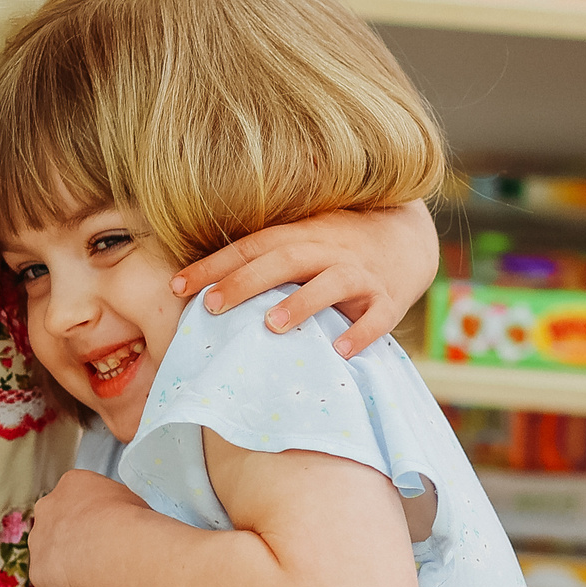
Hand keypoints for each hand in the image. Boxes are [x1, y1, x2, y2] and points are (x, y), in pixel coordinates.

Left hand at [29, 469, 148, 586]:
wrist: (114, 549)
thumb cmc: (130, 524)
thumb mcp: (131, 501)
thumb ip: (115, 509)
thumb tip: (122, 522)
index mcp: (73, 485)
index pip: (77, 501)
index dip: (92, 520)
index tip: (105, 533)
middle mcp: (49, 508)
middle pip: (58, 526)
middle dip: (75, 542)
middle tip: (99, 557)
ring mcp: (39, 539)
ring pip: (53, 556)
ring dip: (70, 567)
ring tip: (98, 577)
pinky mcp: (38, 571)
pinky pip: (53, 584)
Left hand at [169, 199, 438, 357]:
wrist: (408, 238)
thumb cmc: (336, 247)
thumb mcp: (301, 240)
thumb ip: (261, 258)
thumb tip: (200, 287)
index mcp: (301, 235)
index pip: (251, 246)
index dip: (215, 265)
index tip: (177, 286)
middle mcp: (329, 249)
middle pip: (285, 259)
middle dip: (246, 281)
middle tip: (213, 305)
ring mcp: (360, 274)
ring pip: (331, 282)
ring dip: (301, 302)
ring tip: (271, 326)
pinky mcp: (388, 299)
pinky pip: (378, 317)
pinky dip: (361, 333)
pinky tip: (340, 352)